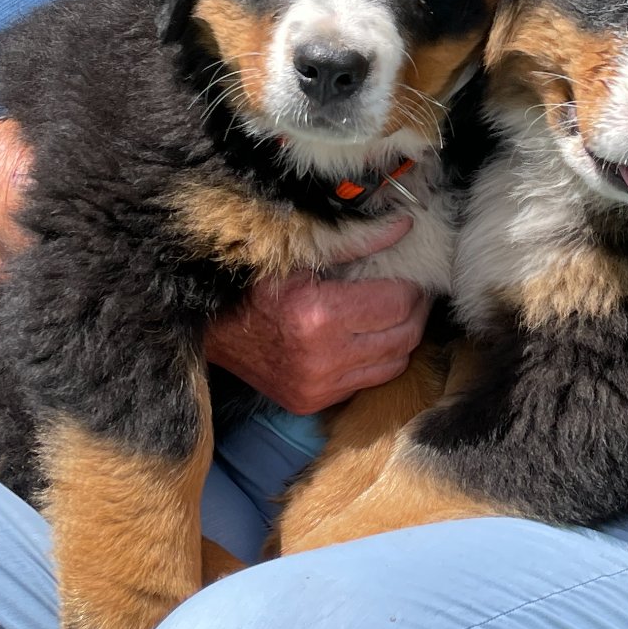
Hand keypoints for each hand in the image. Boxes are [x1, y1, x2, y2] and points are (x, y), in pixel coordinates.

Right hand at [204, 214, 430, 413]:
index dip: (414, 287)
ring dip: (404, 337)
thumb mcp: (300, 257)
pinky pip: (369, 381)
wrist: (211, 331)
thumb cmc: (255, 286)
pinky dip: (379, 359)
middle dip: (416, 311)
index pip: (395, 304)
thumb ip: (355, 243)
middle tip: (416, 292)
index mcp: (317, 316)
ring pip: (393, 363)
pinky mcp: (313, 402)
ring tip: (399, 313)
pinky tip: (372, 338)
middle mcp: (321, 358)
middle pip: (403, 336)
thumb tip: (403, 226)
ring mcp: (318, 386)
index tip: (414, 274)